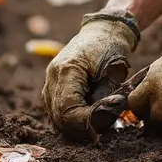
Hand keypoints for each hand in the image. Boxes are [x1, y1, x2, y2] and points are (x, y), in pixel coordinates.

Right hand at [42, 11, 139, 140]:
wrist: (102, 30)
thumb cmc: (110, 48)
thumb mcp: (113, 73)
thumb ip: (104, 98)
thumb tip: (99, 121)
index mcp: (67, 70)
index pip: (68, 109)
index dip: (85, 121)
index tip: (104, 122)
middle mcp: (52, 76)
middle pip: (58, 116)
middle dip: (80, 127)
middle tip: (101, 130)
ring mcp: (49, 81)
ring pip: (55, 116)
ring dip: (75, 125)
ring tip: (95, 124)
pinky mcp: (52, 86)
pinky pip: (56, 110)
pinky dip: (70, 118)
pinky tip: (87, 117)